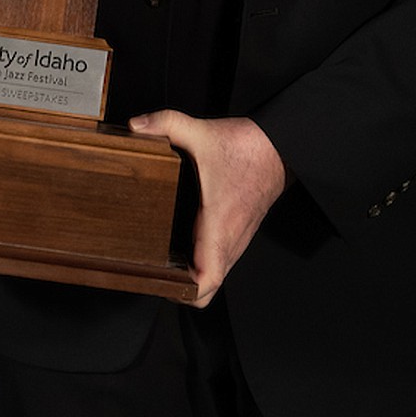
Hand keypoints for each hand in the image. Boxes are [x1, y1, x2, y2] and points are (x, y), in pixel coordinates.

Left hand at [129, 110, 286, 306]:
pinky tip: (187, 238)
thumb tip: (136, 126)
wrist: (279, 145)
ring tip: (167, 258)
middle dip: (182, 286)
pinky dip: (205, 259)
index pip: (207, 281)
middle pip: (209, 287)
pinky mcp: (241, 230)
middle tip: (156, 269)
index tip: (162, 282)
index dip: (184, 292)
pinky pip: (222, 258)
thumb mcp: (201, 132)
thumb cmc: (247, 148)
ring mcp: (238, 237)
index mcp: (219, 225)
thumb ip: (166, 124)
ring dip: (194, 273)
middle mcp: (231, 239)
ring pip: (217, 273)